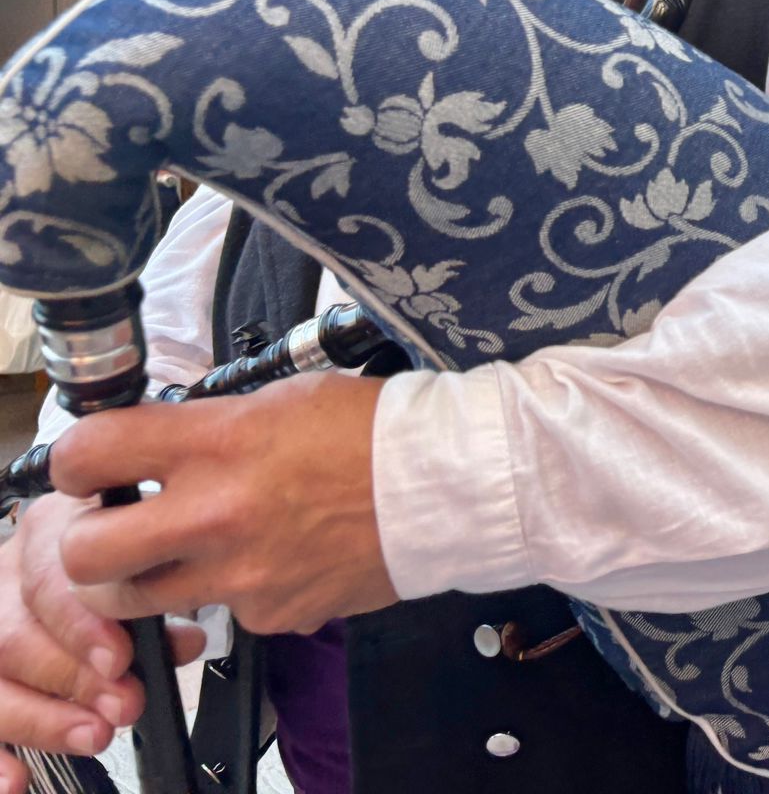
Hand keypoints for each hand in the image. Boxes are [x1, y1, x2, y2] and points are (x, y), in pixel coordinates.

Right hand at [0, 493, 204, 793]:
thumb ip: (155, 602)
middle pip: (13, 638)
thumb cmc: (114, 563)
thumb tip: (185, 643)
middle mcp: (3, 581)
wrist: (83, 559)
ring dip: (40, 719)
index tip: (120, 659)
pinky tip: (16, 777)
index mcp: (47, 537)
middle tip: (122, 706)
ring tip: (92, 736)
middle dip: (71, 680)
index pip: (48, 582)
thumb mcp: (133, 562)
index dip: (81, 627)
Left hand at [51, 372, 397, 636]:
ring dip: (154, 575)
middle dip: (89, 542)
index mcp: (217, 443)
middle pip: (86, 555)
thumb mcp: (281, 398)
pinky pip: (226, 613)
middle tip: (118, 528)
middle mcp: (216, 514)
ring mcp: (241, 575)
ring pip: (141, 599)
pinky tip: (282, 557)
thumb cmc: (373, 429)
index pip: (88, 453)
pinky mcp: (270, 615)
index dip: (77, 461)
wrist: (445, 486)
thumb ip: (210, 425)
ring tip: (197, 547)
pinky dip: (241, 590)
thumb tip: (161, 446)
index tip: (93, 466)